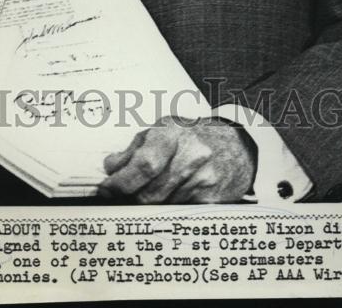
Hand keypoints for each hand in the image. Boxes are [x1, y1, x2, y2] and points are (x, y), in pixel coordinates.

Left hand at [99, 116, 255, 203]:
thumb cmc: (191, 135)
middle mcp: (191, 156)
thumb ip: (134, 149)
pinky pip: (178, 212)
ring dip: (146, 206)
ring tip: (141, 196)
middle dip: (129, 198)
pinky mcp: (211, 200)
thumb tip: (110, 168)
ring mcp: (203, 180)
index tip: (106, 190)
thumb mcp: (160, 130)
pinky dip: (165, 209)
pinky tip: (164, 200)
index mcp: (172, 134)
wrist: (234, 146)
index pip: (144, 164)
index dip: (122, 182)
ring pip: (162, 206)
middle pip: (150, 193)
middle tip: (118, 198)